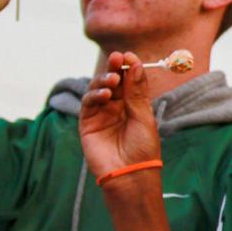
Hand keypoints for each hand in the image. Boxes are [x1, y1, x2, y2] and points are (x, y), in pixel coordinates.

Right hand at [79, 53, 161, 179]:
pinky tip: (105, 94)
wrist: (130, 174)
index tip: (129, 56)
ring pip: (98, 89)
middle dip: (114, 68)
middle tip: (117, 58)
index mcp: (133, 105)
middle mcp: (116, 107)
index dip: (128, 67)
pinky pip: (88, 103)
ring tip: (113, 79)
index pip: (129, 80)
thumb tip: (135, 64)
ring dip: (104, 80)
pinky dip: (95, 95)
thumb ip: (136, 92)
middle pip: (113, 81)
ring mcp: (101, 114)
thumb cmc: (142, 148)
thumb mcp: (143, 117)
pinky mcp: (87, 123)